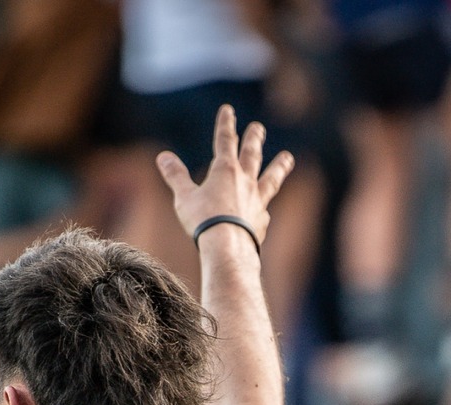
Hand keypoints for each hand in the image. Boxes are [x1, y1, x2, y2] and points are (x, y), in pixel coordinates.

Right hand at [161, 104, 295, 246]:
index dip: (225, 124)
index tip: (228, 110)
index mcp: (225, 171)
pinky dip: (264, 207)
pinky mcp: (261, 222)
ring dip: (279, 167)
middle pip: (252, 155)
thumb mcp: (184, 197)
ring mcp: (257, 201)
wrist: (228, 248)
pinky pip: (264, 210)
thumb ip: (176, 176)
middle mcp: (245, 182)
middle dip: (254, 139)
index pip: (225, 141)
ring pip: (271, 179)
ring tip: (288, 158)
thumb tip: (163, 157)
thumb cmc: (204, 221)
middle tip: (258, 128)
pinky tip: (265, 210)